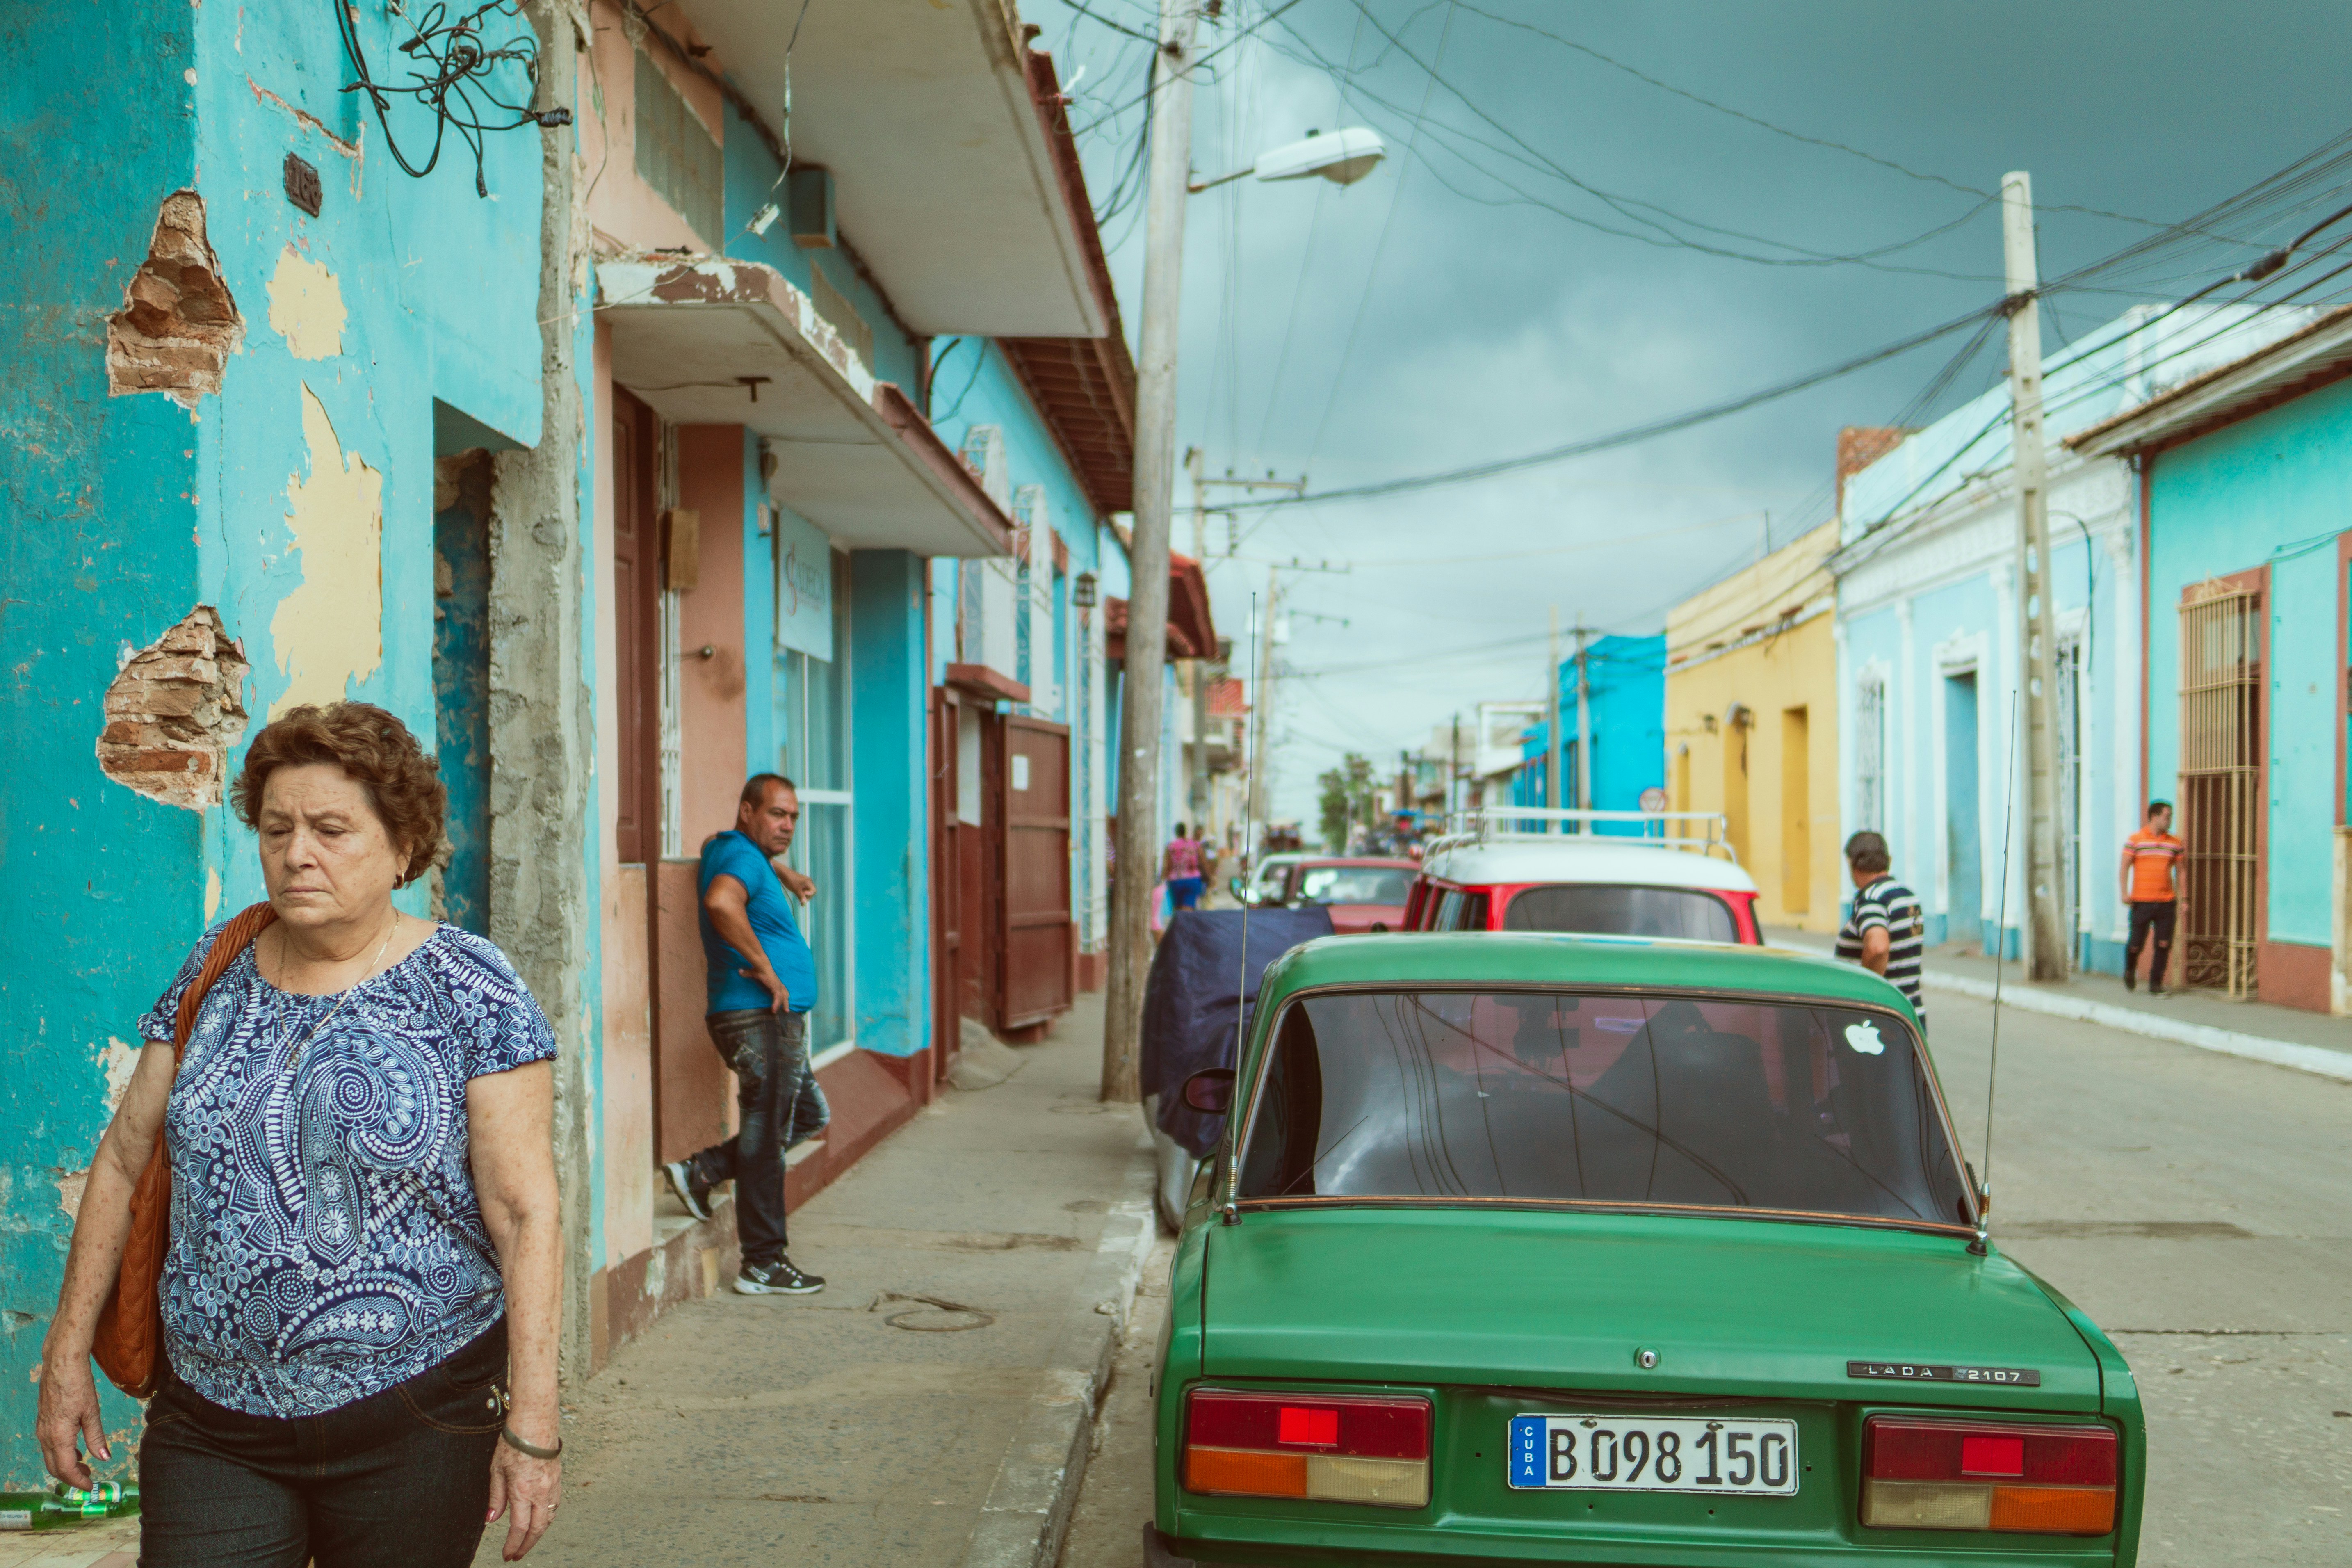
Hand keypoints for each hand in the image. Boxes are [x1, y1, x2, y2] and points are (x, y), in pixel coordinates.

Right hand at [35, 1356, 106, 1488]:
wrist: (61, 1365)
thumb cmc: (78, 1386)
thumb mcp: (92, 1413)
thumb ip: (96, 1438)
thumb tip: (104, 1458)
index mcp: (58, 1436)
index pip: (66, 1469)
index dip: (78, 1480)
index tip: (90, 1486)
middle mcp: (45, 1436)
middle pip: (55, 1467)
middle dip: (71, 1477)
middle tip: (88, 1479)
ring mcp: (42, 1429)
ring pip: (51, 1457)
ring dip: (66, 1466)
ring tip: (85, 1466)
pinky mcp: (43, 1422)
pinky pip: (49, 1446)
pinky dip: (62, 1454)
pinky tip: (76, 1450)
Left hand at [487, 1437, 561, 1559]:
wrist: (535, 1423)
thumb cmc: (514, 1443)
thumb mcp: (496, 1471)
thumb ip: (496, 1497)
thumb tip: (491, 1520)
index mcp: (522, 1491)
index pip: (519, 1528)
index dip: (513, 1545)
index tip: (507, 1555)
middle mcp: (540, 1492)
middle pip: (537, 1529)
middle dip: (526, 1546)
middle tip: (517, 1555)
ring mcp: (551, 1486)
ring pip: (548, 1519)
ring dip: (537, 1534)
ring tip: (527, 1541)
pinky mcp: (557, 1480)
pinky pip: (554, 1506)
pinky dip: (547, 1519)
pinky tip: (540, 1520)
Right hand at [740, 966, 789, 1011]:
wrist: (761, 965)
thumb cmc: (758, 968)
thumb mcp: (752, 973)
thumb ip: (747, 973)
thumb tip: (740, 971)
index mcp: (775, 981)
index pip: (782, 988)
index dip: (784, 993)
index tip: (786, 998)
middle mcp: (778, 984)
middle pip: (785, 994)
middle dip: (786, 1002)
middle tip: (786, 1010)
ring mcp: (777, 986)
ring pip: (782, 997)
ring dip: (782, 1005)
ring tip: (782, 1012)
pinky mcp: (775, 987)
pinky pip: (777, 998)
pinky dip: (776, 1004)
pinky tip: (774, 1010)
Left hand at [777, 866, 816, 901]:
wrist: (783, 873)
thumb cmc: (791, 881)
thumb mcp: (796, 890)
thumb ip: (801, 896)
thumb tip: (804, 903)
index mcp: (808, 882)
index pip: (813, 891)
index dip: (809, 895)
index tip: (803, 895)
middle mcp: (808, 881)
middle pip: (811, 891)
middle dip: (807, 896)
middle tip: (801, 900)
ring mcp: (804, 881)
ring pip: (806, 890)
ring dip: (803, 895)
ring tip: (799, 900)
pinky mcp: (800, 882)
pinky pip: (803, 889)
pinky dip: (801, 893)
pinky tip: (797, 896)